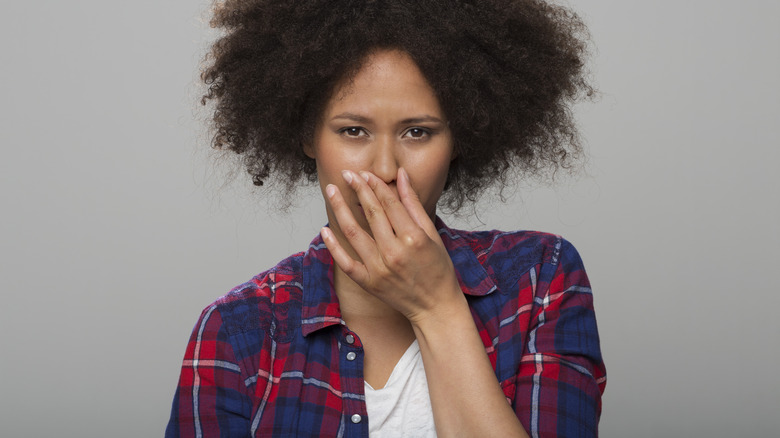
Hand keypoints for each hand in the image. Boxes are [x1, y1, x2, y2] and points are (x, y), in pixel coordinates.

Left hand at [320, 168, 463, 323]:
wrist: (435, 307)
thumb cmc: (438, 269)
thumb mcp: (432, 234)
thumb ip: (414, 204)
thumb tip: (401, 175)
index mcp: (414, 238)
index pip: (390, 203)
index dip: (375, 185)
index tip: (365, 173)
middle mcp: (394, 252)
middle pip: (372, 213)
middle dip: (358, 189)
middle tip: (347, 173)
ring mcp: (379, 269)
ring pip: (354, 233)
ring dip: (340, 209)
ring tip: (332, 191)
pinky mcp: (369, 283)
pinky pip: (345, 262)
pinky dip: (333, 246)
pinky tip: (324, 229)